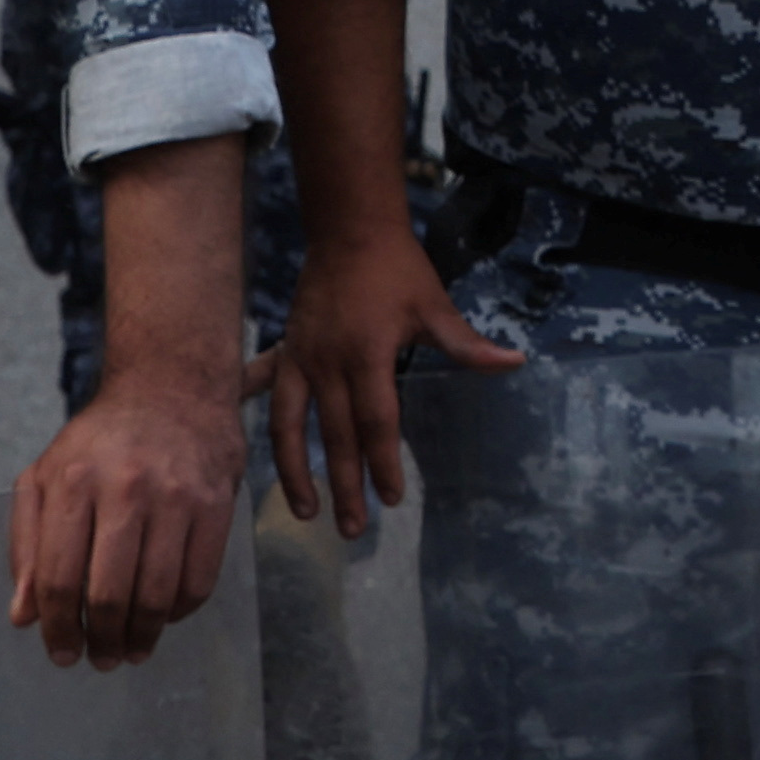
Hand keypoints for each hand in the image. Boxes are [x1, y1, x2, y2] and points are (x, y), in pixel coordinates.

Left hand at [8, 358, 242, 670]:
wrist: (174, 385)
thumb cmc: (101, 439)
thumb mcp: (45, 477)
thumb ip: (26, 545)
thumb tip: (24, 617)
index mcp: (72, 482)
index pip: (57, 579)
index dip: (57, 629)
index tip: (61, 654)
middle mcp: (125, 488)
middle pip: (108, 593)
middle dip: (101, 641)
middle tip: (101, 659)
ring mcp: (177, 495)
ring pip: (157, 593)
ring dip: (143, 636)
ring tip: (133, 650)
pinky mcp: (217, 502)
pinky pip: (201, 577)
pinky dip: (182, 611)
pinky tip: (167, 616)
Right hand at [255, 218, 521, 537]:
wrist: (350, 230)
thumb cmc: (399, 269)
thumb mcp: (435, 305)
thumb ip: (467, 344)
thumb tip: (514, 363)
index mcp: (367, 356)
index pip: (376, 423)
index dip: (383, 463)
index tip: (392, 498)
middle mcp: (327, 365)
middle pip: (335, 437)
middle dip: (344, 486)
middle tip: (352, 530)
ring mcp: (299, 360)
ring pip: (289, 428)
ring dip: (296, 472)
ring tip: (304, 510)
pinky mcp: (283, 352)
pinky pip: (264, 395)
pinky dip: (257, 422)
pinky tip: (245, 454)